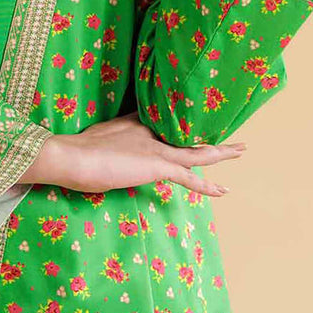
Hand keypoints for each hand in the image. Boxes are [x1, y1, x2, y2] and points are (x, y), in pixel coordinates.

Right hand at [20, 111, 244, 197]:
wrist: (72, 155)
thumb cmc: (75, 153)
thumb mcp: (91, 142)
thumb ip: (102, 143)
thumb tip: (99, 149)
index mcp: (133, 124)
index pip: (162, 123)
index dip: (179, 124)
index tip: (190, 121)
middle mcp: (149, 132)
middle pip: (184, 131)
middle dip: (207, 132)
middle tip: (229, 131)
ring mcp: (155, 148)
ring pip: (196, 151)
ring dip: (220, 151)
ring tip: (240, 149)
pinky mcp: (157, 165)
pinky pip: (190, 177)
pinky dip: (206, 185)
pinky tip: (222, 191)